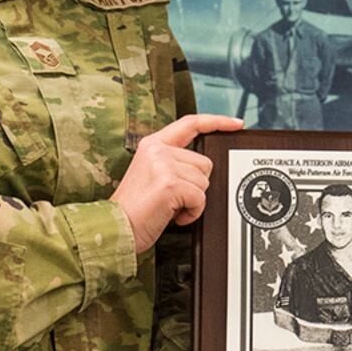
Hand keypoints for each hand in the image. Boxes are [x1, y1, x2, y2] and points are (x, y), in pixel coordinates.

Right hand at [113, 113, 241, 252]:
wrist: (115, 229)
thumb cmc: (134, 211)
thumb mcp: (151, 175)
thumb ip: (173, 163)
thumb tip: (201, 169)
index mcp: (153, 145)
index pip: (190, 124)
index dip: (217, 121)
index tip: (236, 124)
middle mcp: (158, 150)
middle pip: (204, 163)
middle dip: (196, 186)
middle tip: (172, 198)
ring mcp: (163, 165)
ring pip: (204, 181)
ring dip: (193, 201)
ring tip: (169, 207)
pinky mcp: (170, 183)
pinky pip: (200, 198)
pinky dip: (192, 212)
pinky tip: (172, 215)